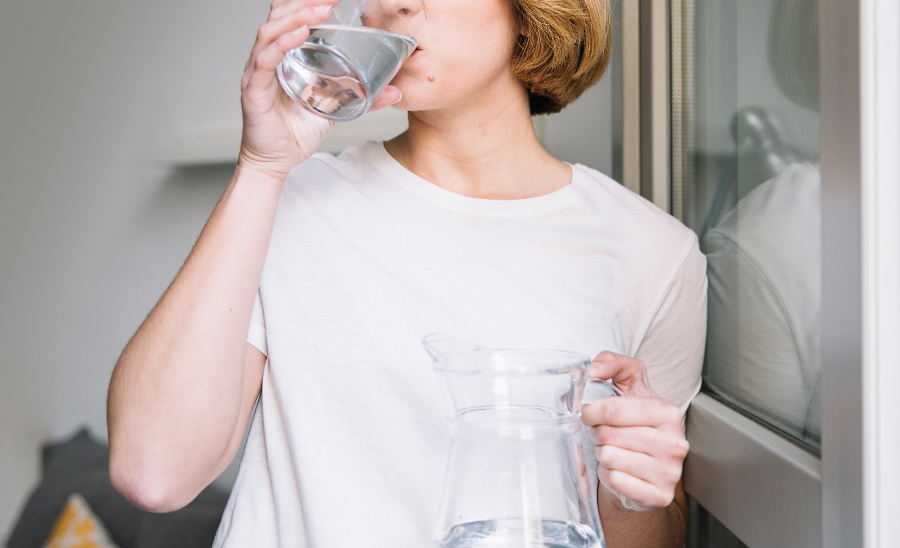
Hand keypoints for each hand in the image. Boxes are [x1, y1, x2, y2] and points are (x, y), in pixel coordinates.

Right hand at [238, 0, 402, 178]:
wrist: (275, 163)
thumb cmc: (295, 134)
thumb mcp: (336, 110)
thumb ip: (362, 99)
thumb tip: (394, 91)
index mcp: (284, 57)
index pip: (290, 18)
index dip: (309, 2)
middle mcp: (267, 59)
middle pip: (278, 16)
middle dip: (305, 2)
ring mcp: (257, 73)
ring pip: (270, 32)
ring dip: (296, 17)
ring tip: (321, 10)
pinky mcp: (253, 91)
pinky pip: (264, 61)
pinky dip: (282, 44)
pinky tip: (300, 35)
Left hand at [581, 352, 688, 511]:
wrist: (648, 467)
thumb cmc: (637, 425)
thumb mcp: (629, 387)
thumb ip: (613, 364)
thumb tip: (594, 368)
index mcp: (667, 413)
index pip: (613, 409)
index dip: (592, 412)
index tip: (590, 414)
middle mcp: (674, 443)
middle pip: (608, 434)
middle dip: (598, 434)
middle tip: (607, 435)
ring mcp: (669, 472)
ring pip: (609, 458)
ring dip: (604, 455)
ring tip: (616, 451)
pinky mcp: (658, 496)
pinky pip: (615, 481)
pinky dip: (609, 476)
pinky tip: (621, 471)